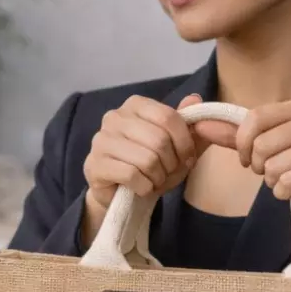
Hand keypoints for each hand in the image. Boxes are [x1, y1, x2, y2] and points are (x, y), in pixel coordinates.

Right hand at [81, 93, 203, 245]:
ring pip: (147, 159)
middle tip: (168, 173)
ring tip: (154, 180)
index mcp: (136, 105)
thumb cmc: (152, 165)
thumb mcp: (178, 146)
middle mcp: (114, 116)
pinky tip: (141, 188)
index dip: (185, 142)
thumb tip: (195, 98)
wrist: (121, 192)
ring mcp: (101, 140)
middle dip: (172, 164)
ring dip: (159, 177)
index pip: (169, 117)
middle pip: (159, 140)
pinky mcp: (95, 164)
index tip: (187, 158)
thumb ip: (190, 124)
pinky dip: (144, 187)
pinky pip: (132, 175)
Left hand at [193, 99, 290, 253]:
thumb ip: (237, 136)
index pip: (254, 118)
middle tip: (273, 172)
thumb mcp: (271, 146)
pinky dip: (284, 192)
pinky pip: (287, 183)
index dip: (242, 143)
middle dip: (259, 167)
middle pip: (261, 145)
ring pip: (273, 167)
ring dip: (273, 181)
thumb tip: (200, 125)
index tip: (246, 157)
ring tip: (288, 180)